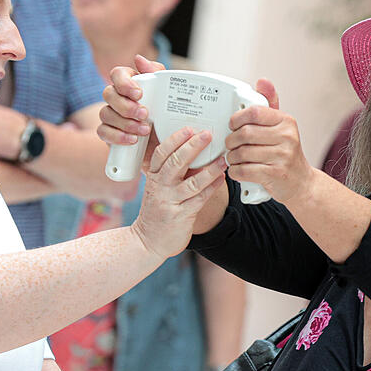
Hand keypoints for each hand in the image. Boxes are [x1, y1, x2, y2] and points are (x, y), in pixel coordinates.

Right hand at [97, 55, 161, 156]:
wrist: (168, 145)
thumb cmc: (166, 118)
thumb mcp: (167, 95)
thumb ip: (156, 74)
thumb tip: (138, 59)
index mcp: (130, 84)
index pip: (117, 74)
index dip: (124, 82)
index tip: (139, 94)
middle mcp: (117, 97)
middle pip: (108, 94)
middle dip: (126, 105)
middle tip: (144, 114)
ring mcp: (110, 115)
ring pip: (105, 113)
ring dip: (125, 123)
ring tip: (144, 130)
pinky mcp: (108, 133)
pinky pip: (103, 132)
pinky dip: (117, 136)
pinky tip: (132, 139)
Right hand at [131, 127, 226, 259]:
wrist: (147, 242)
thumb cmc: (157, 211)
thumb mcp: (157, 188)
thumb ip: (170, 171)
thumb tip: (192, 151)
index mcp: (153, 177)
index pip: (161, 153)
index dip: (174, 139)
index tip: (188, 128)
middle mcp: (160, 187)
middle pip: (176, 162)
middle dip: (192, 146)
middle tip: (207, 135)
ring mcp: (170, 202)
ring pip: (192, 182)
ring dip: (210, 169)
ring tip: (223, 160)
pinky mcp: (181, 216)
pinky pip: (200, 199)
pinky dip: (212, 187)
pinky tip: (221, 178)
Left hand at [225, 79, 314, 202]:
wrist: (301, 183)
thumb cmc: (285, 153)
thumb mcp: (280, 127)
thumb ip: (269, 104)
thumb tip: (262, 81)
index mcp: (286, 121)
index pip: (254, 112)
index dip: (237, 118)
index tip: (232, 125)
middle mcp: (287, 137)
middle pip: (245, 133)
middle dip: (231, 141)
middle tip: (230, 145)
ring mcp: (282, 156)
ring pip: (242, 153)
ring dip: (232, 158)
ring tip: (234, 158)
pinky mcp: (275, 174)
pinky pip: (244, 170)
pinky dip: (235, 171)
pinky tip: (238, 170)